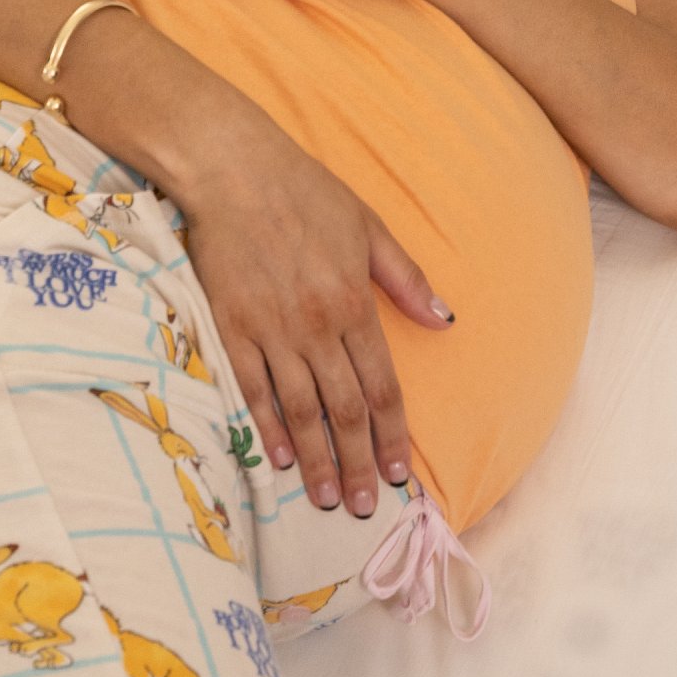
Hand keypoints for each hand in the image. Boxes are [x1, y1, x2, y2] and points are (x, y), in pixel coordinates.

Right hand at [170, 106, 453, 516]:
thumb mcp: (369, 227)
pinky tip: (278, 458)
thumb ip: (406, 280)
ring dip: (315, 459)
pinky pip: (252, 387)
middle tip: (362, 507)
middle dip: (357, 464)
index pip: (382, 387)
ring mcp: (271, 330)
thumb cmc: (306, 193)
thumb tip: (445, 321)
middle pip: (345, 410)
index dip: (392, 436)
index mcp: (354, 303)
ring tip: (324, 497)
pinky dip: (266, 426)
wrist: (233, 168)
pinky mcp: (231, 326)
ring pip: (300, 409)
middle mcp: (316, 326)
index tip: (399, 475)